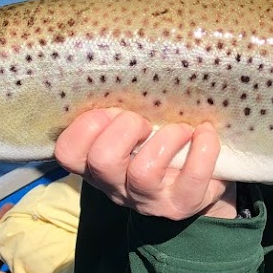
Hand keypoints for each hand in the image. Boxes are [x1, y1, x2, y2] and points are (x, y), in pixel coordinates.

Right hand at [54, 107, 237, 219]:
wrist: (195, 188)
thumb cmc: (157, 148)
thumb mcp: (130, 133)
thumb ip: (118, 113)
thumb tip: (123, 68)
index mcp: (95, 165)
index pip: (67, 152)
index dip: (87, 125)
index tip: (113, 111)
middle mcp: (116, 186)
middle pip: (101, 160)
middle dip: (125, 128)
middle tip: (145, 123)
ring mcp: (148, 200)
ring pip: (143, 172)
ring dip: (165, 139)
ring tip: (180, 130)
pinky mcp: (182, 204)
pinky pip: (192, 177)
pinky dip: (203, 148)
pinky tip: (205, 133)